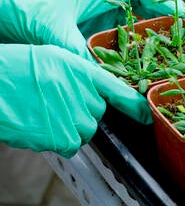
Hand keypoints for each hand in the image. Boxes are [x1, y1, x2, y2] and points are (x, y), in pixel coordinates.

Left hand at [0, 0, 184, 60]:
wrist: (4, 18)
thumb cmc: (25, 10)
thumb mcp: (53, 29)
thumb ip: (76, 50)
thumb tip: (95, 74)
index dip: (165, 3)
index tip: (184, 16)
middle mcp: (105, 7)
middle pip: (144, 12)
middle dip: (165, 24)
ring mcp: (101, 23)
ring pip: (135, 29)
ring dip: (152, 41)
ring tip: (172, 56)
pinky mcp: (94, 38)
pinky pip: (121, 45)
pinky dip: (134, 55)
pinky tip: (142, 69)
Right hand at [0, 43, 151, 157]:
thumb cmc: (17, 70)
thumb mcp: (54, 60)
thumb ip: (79, 78)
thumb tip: (93, 97)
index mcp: (82, 71)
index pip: (118, 90)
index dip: (134, 105)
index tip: (146, 116)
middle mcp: (83, 93)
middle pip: (97, 114)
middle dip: (80, 114)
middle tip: (55, 105)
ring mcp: (75, 115)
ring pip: (85, 132)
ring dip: (68, 129)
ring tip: (44, 114)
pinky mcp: (63, 136)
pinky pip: (71, 146)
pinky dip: (57, 142)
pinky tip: (40, 126)